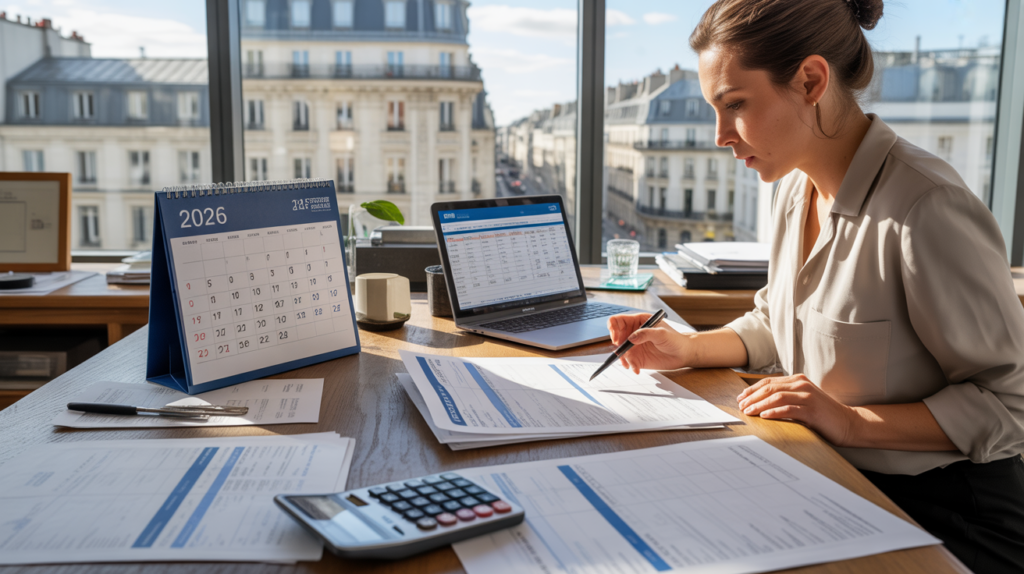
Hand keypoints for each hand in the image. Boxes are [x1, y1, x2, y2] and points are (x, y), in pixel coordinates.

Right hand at [607, 313, 688, 372]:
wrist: (683, 354)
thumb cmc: (675, 339)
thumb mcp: (662, 333)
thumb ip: (646, 334)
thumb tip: (631, 338)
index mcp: (638, 321)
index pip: (619, 321)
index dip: (613, 328)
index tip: (616, 338)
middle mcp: (633, 333)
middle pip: (616, 336)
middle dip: (616, 345)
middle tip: (621, 352)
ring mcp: (634, 346)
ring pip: (620, 351)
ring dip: (622, 358)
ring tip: (629, 364)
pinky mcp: (637, 358)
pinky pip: (627, 362)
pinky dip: (629, 366)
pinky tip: (636, 369)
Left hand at [737, 374, 856, 446]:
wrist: (849, 423)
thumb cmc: (823, 414)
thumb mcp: (803, 400)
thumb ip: (787, 397)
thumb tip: (761, 403)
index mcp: (798, 380)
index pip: (769, 382)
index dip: (753, 389)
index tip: (741, 397)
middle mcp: (802, 385)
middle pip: (770, 388)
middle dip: (752, 397)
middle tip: (741, 406)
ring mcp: (808, 397)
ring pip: (777, 397)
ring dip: (759, 405)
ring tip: (748, 411)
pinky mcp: (812, 411)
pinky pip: (789, 409)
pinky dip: (774, 412)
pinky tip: (764, 417)